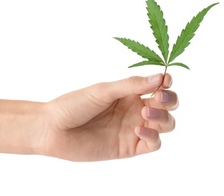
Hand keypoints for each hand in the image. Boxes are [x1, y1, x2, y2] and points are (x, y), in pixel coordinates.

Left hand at [41, 73, 177, 160]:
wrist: (54, 129)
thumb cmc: (74, 105)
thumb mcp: (103, 91)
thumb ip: (131, 85)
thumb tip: (159, 77)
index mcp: (129, 93)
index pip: (157, 87)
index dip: (166, 83)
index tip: (166, 79)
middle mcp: (135, 110)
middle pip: (167, 105)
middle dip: (170, 100)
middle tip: (159, 97)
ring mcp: (134, 129)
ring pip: (165, 124)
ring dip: (163, 117)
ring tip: (146, 113)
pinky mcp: (129, 147)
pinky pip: (153, 143)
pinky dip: (153, 136)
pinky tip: (138, 129)